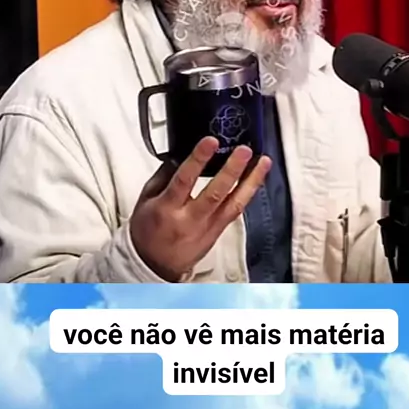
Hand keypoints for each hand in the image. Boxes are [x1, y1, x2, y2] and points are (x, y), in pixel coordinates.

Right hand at [129, 136, 271, 281]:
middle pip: (216, 193)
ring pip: (234, 204)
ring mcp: (207, 228)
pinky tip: (256, 179)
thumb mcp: (145, 200)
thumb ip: (163, 175)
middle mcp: (189, 220)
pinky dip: (248, 193)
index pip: (184, 181)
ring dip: (251, 181)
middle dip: (232, 169)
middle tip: (244, 151)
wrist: (153, 266)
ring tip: (262, 162)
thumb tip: (180, 154)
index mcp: (167, 208)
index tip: (210, 142)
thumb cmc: (147, 232)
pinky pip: (236, 211)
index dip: (198, 160)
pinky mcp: (218, 233)